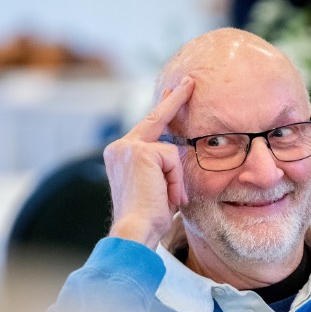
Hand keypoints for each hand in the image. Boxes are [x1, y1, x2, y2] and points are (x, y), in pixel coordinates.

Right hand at [104, 77, 194, 248]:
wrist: (135, 229)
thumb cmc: (149, 217)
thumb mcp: (158, 187)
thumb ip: (163, 168)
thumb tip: (178, 155)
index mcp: (120, 155)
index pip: (146, 127)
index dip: (163, 109)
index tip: (173, 91)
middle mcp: (119, 148)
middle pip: (156, 119)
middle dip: (175, 101)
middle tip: (191, 82)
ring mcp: (127, 147)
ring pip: (170, 152)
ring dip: (175, 178)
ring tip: (166, 198)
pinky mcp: (140, 152)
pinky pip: (172, 159)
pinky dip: (175, 180)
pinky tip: (165, 194)